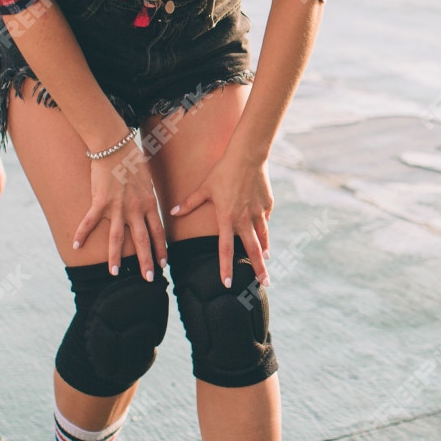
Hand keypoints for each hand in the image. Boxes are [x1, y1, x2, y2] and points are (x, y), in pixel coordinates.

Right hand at [73, 139, 167, 279]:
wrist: (116, 145)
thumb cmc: (132, 159)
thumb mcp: (147, 181)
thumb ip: (147, 197)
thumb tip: (150, 208)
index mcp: (149, 203)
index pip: (158, 232)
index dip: (161, 249)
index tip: (164, 264)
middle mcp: (136, 209)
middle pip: (142, 240)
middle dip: (146, 262)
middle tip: (149, 279)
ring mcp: (117, 207)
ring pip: (117, 238)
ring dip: (116, 258)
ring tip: (114, 273)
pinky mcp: (100, 201)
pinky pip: (90, 222)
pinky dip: (81, 234)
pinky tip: (75, 247)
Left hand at [170, 148, 271, 287]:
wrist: (247, 155)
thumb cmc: (223, 170)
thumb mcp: (204, 187)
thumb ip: (189, 203)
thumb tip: (173, 212)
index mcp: (227, 218)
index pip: (226, 249)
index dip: (226, 267)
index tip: (227, 283)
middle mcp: (244, 219)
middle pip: (253, 250)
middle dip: (258, 269)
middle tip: (265, 284)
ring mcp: (258, 212)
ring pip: (263, 238)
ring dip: (264, 252)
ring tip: (267, 264)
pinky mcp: (267, 205)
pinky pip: (265, 220)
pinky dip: (264, 228)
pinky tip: (264, 234)